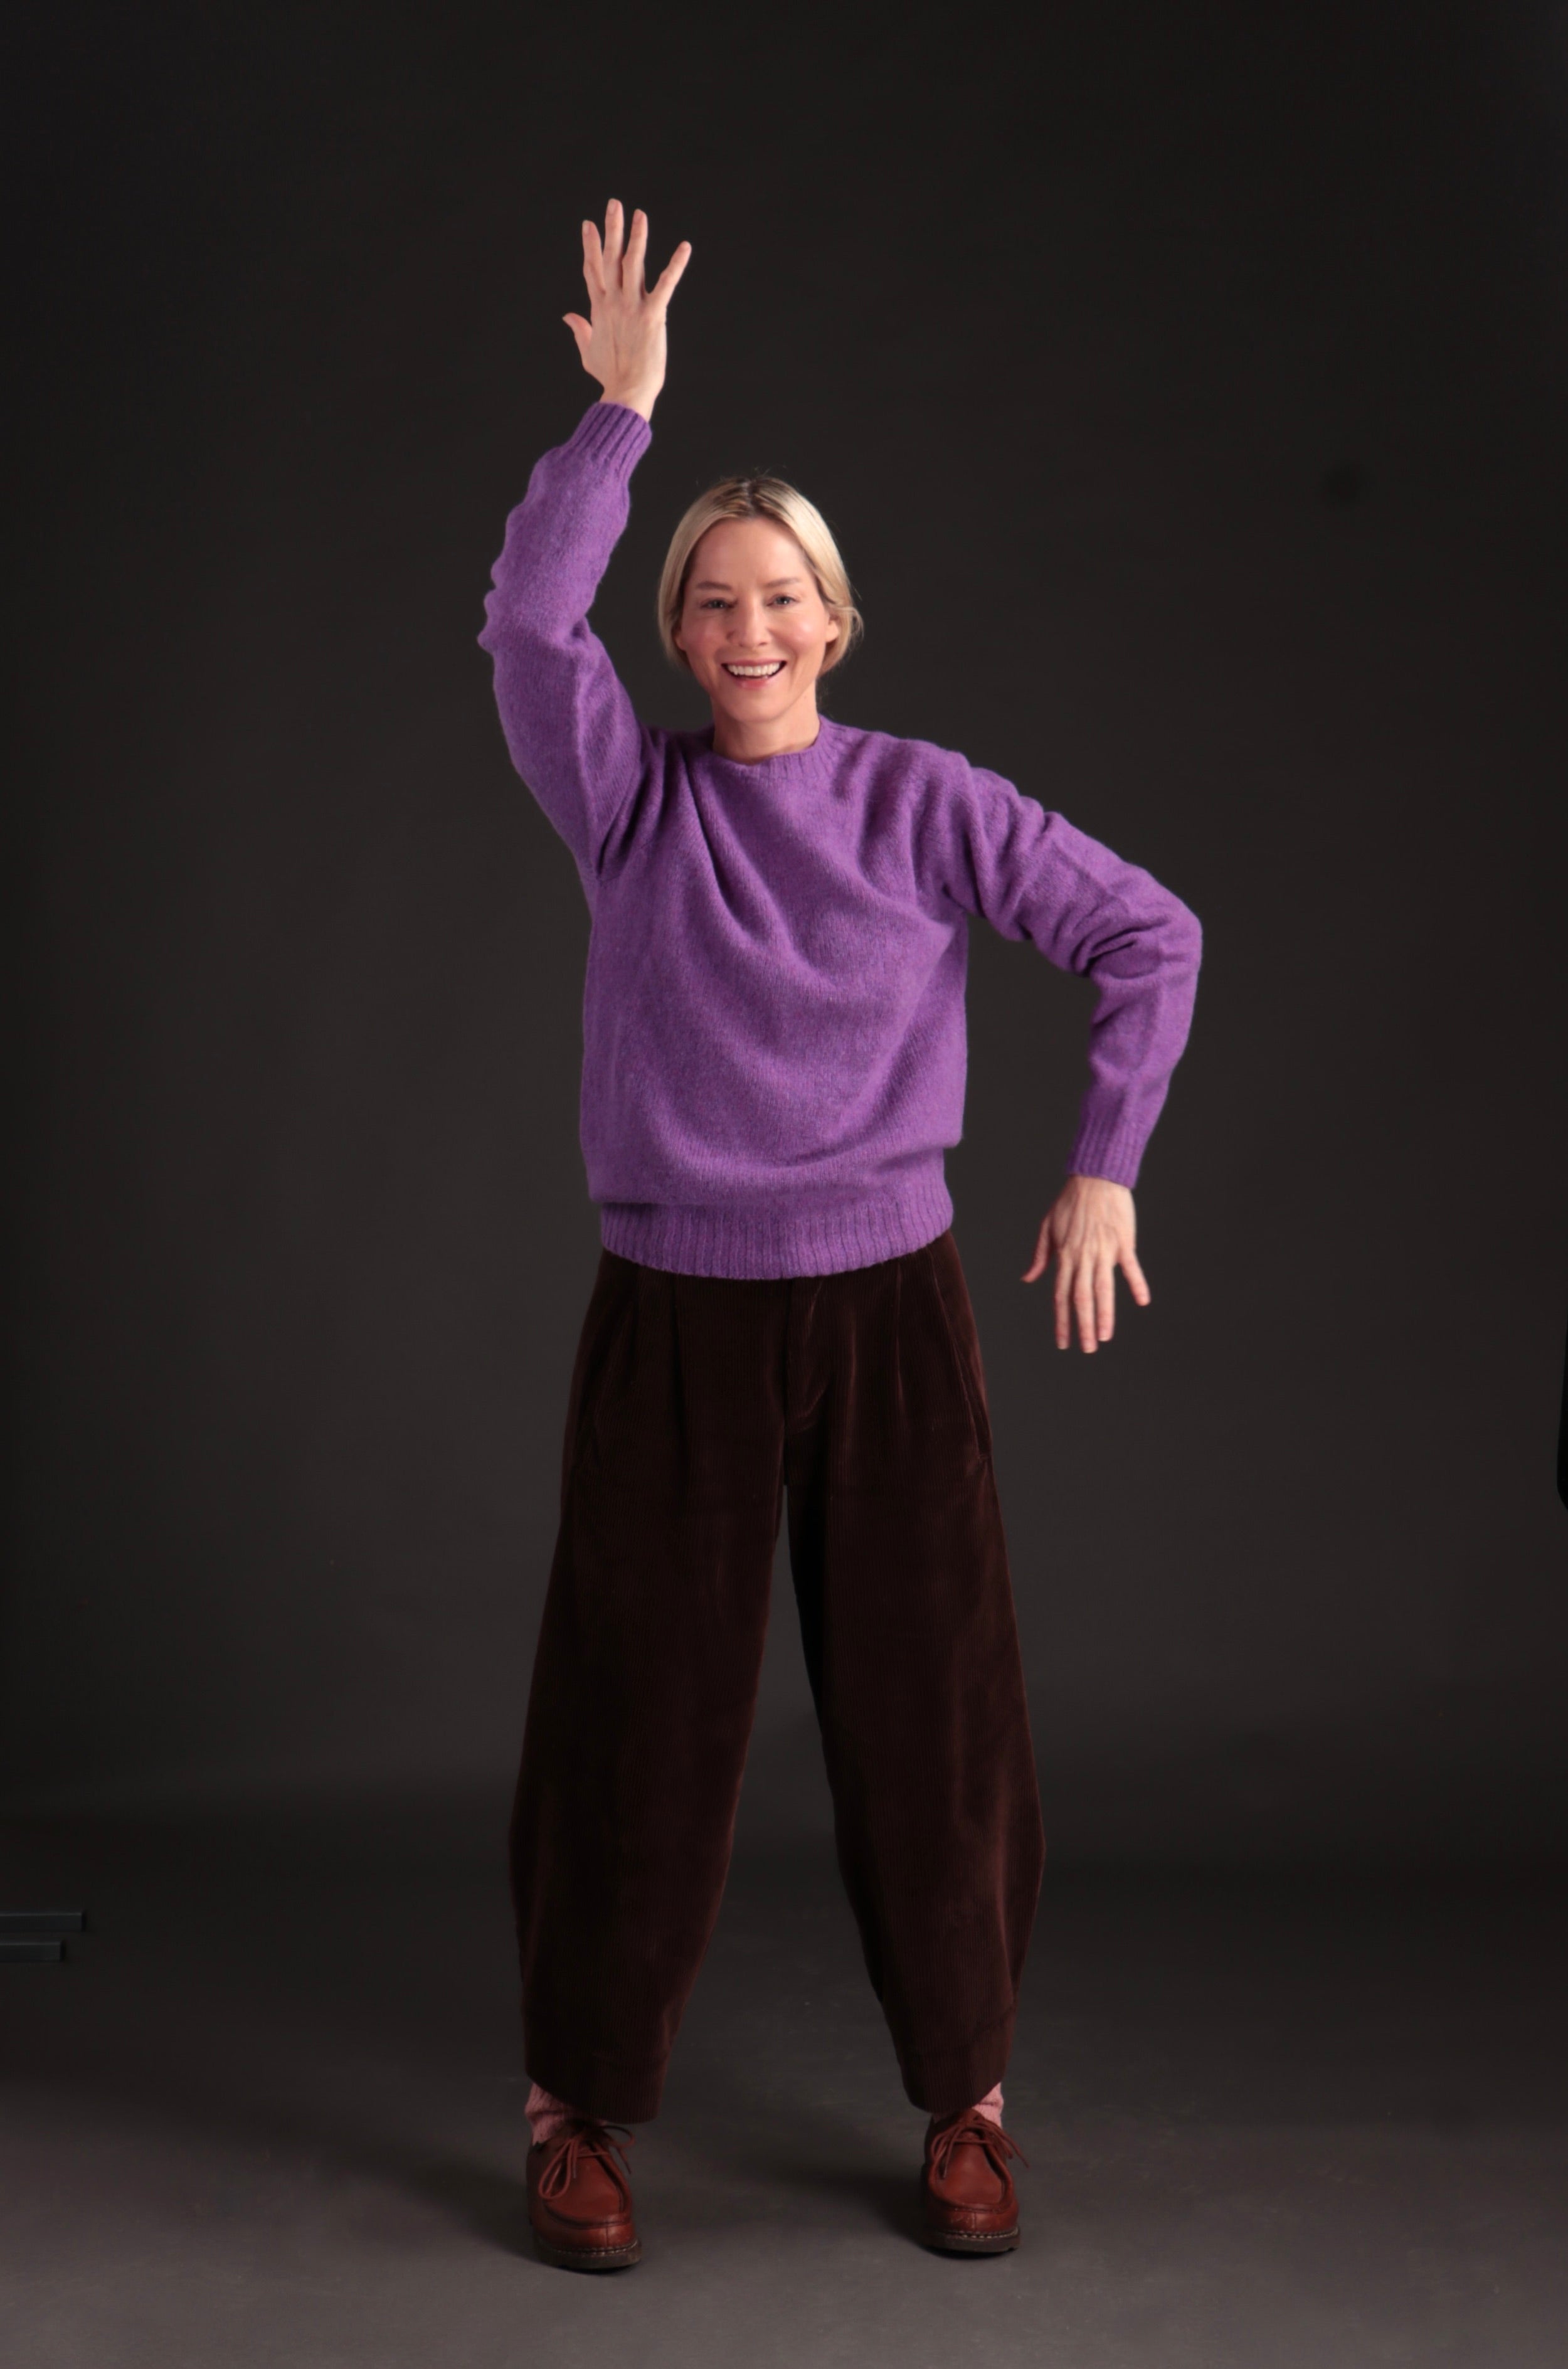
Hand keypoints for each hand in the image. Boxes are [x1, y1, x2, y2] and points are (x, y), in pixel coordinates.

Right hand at [564, 199, 691, 421]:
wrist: (626, 392)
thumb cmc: (610, 376)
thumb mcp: (588, 352)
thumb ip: (580, 331)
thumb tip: (568, 316)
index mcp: (599, 309)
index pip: (592, 270)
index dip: (590, 246)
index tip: (588, 225)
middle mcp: (613, 302)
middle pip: (610, 258)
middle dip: (611, 229)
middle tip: (614, 204)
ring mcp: (632, 306)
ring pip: (633, 263)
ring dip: (637, 236)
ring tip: (640, 214)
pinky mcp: (652, 315)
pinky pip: (666, 284)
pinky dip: (676, 265)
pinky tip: (685, 247)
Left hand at [1022, 1174, 1149, 1352]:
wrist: (1094, 1176)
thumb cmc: (1069, 1201)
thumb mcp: (1046, 1227)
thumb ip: (1039, 1256)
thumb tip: (1027, 1279)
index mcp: (1064, 1256)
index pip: (1060, 1295)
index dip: (1061, 1321)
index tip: (1063, 1342)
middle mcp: (1082, 1257)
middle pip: (1081, 1298)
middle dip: (1083, 1326)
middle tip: (1087, 1349)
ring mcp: (1103, 1250)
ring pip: (1102, 1288)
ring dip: (1104, 1315)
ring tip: (1105, 1337)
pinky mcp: (1123, 1241)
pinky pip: (1130, 1266)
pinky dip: (1136, 1283)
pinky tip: (1142, 1301)